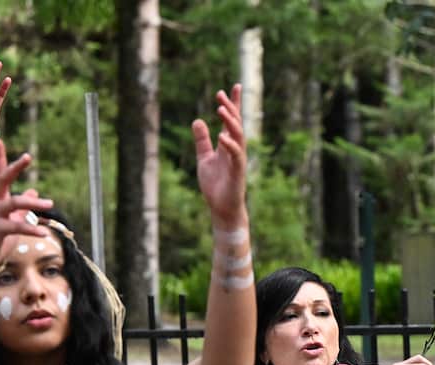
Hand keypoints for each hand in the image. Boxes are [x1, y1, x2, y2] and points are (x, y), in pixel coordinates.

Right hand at [0, 139, 51, 280]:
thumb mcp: (12, 219)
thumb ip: (22, 206)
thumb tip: (33, 191)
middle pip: (3, 180)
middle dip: (15, 168)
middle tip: (27, 156)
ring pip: (14, 203)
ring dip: (33, 203)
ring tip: (50, 204)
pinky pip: (17, 226)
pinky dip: (32, 229)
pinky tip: (44, 233)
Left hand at [191, 85, 246, 225]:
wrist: (221, 208)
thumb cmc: (215, 186)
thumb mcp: (204, 158)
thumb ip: (202, 140)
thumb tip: (197, 120)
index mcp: (227, 145)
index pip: (232, 120)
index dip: (233, 103)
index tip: (233, 86)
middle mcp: (235, 149)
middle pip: (235, 123)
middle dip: (230, 108)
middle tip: (220, 94)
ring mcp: (238, 160)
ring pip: (238, 136)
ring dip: (230, 122)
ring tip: (220, 109)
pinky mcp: (238, 172)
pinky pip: (236, 155)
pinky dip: (229, 144)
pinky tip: (221, 136)